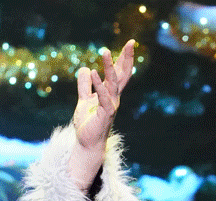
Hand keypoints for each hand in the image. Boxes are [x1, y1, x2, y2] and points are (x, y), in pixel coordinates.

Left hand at [67, 39, 135, 189]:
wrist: (87, 142)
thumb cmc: (88, 123)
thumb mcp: (84, 100)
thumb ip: (84, 85)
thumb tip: (84, 68)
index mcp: (110, 93)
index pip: (120, 72)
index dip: (124, 58)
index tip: (130, 43)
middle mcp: (114, 97)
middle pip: (122, 75)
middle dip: (126, 58)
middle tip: (131, 42)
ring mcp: (111, 105)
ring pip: (112, 83)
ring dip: (109, 67)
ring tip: (105, 51)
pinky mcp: (105, 113)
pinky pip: (102, 96)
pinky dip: (98, 85)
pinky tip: (93, 72)